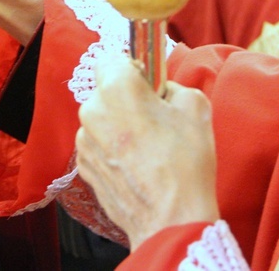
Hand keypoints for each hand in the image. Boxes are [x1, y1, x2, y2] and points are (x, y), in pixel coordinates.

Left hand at [75, 57, 218, 250]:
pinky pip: (97, 145)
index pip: (112, 58)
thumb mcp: (195, 106)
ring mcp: (83, 141)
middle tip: (154, 118)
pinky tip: (136, 166)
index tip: (148, 82)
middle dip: (127, 99)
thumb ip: (172, 86)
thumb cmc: (186, 162)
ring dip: (118, 125)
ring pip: (101, 119)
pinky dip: (112, 149)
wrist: (170, 220)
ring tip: (147, 148)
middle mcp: (92, 110)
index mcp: (117, 88)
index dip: (133, 68)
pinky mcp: (82, 167)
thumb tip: (160, 90)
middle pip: (106, 91)